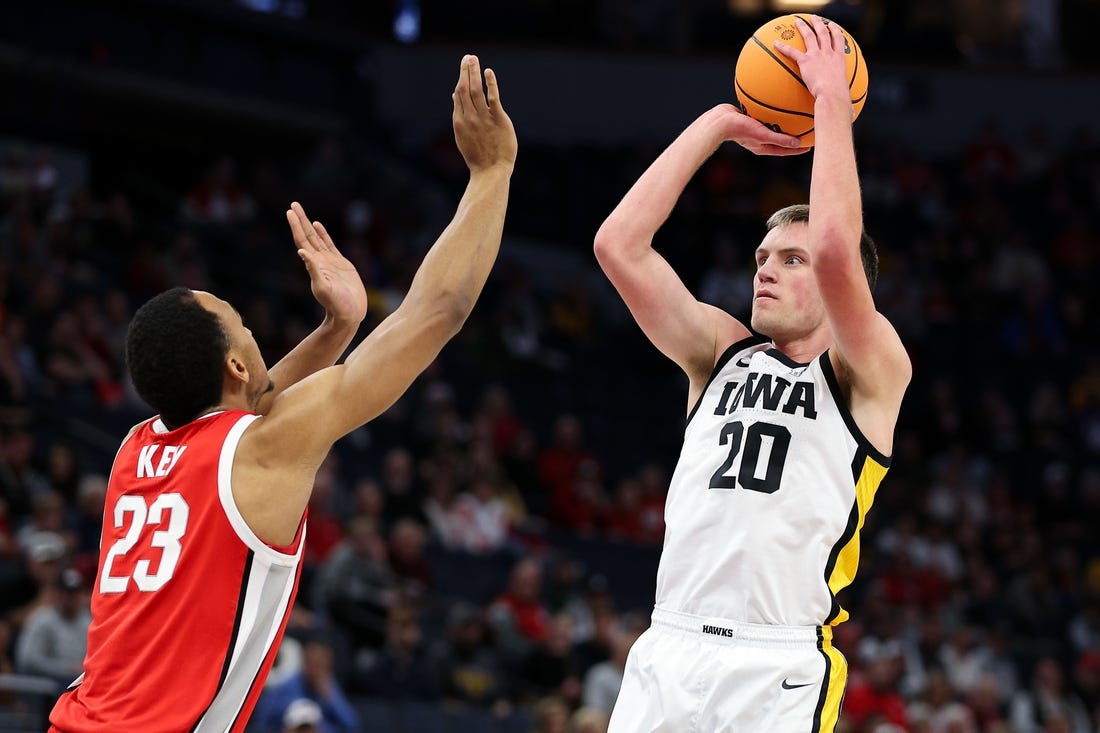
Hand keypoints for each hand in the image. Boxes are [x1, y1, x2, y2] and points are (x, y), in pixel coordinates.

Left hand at [286, 202, 367, 325]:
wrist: (349, 314)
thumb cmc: (337, 304)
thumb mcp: (324, 288)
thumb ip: (313, 271)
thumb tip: (301, 253)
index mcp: (314, 265)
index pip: (302, 241)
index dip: (296, 226)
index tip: (290, 212)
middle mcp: (319, 261)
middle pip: (307, 236)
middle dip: (299, 220)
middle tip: (293, 204)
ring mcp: (329, 261)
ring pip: (316, 238)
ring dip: (308, 224)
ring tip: (300, 211)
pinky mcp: (340, 263)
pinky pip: (329, 244)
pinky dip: (323, 234)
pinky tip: (318, 226)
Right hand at [452, 55, 517, 173]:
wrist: (491, 172)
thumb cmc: (478, 157)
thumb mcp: (463, 136)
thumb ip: (460, 115)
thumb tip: (454, 96)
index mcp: (459, 122)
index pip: (458, 96)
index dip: (461, 80)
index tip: (464, 68)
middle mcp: (469, 118)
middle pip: (465, 89)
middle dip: (465, 71)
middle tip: (468, 57)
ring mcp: (483, 118)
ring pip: (476, 90)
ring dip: (474, 72)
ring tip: (474, 59)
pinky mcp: (498, 120)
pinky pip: (493, 98)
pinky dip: (490, 83)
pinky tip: (488, 72)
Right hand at [713, 104, 807, 156]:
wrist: (719, 121)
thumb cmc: (739, 130)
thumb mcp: (762, 135)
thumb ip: (780, 139)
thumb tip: (798, 143)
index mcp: (763, 147)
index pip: (785, 149)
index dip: (799, 148)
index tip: (811, 145)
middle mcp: (760, 139)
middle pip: (781, 138)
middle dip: (794, 135)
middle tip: (808, 130)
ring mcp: (755, 129)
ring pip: (774, 125)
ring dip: (785, 122)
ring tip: (796, 115)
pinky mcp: (750, 119)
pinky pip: (766, 114)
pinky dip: (773, 109)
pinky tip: (778, 99)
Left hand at [774, 16, 850, 103]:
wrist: (832, 95)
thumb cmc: (840, 99)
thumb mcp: (844, 96)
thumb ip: (844, 101)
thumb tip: (849, 116)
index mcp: (839, 60)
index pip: (839, 41)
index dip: (835, 31)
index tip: (833, 26)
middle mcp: (829, 53)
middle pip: (824, 34)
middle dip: (819, 24)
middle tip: (815, 19)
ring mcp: (817, 55)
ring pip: (809, 36)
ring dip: (803, 27)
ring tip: (797, 21)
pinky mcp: (806, 61)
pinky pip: (792, 52)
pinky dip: (783, 47)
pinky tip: (776, 43)